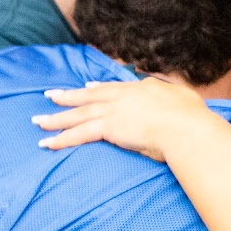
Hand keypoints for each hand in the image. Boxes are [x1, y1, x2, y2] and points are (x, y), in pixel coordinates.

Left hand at [33, 77, 214, 161]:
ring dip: (56, 118)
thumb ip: (174, 96)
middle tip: (50, 96)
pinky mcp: (108, 127)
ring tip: (38, 121)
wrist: (186, 127)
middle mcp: (123, 96)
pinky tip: (47, 143)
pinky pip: (79, 134)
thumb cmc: (192, 117)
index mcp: (141, 88)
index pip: (113, 88)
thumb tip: (176, 98)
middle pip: (89, 96)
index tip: (86, 87)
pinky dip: (61, 139)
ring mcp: (114, 111)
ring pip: (78, 114)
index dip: (97, 88)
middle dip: (68, 96)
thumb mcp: (184, 98)